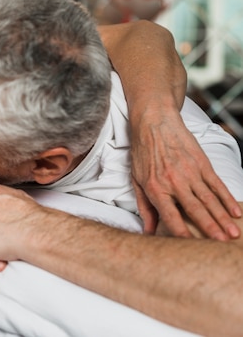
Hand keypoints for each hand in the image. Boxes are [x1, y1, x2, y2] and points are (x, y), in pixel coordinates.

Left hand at [130, 110, 240, 239]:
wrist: (154, 123)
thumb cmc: (143, 153)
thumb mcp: (137, 180)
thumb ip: (144, 207)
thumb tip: (148, 231)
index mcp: (156, 188)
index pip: (170, 216)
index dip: (181, 232)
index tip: (191, 247)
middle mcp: (174, 182)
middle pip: (195, 210)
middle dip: (209, 229)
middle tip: (221, 244)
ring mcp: (190, 172)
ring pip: (209, 200)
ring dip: (222, 218)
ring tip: (232, 234)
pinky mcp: (202, 163)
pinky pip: (217, 184)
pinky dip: (227, 199)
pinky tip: (235, 212)